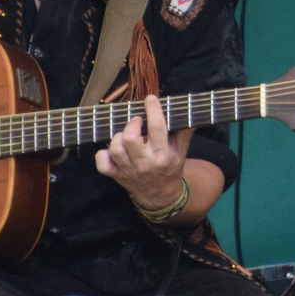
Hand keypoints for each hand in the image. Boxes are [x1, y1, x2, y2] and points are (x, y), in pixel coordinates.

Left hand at [96, 96, 189, 210]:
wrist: (160, 196)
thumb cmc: (170, 170)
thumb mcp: (181, 152)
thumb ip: (184, 133)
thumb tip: (191, 114)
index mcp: (162, 155)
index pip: (157, 128)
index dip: (153, 110)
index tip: (150, 99)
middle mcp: (144, 163)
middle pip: (130, 138)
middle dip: (132, 124)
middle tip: (137, 121)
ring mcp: (128, 170)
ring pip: (116, 148)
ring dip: (118, 137)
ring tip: (126, 135)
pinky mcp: (116, 175)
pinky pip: (102, 163)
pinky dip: (103, 154)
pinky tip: (112, 150)